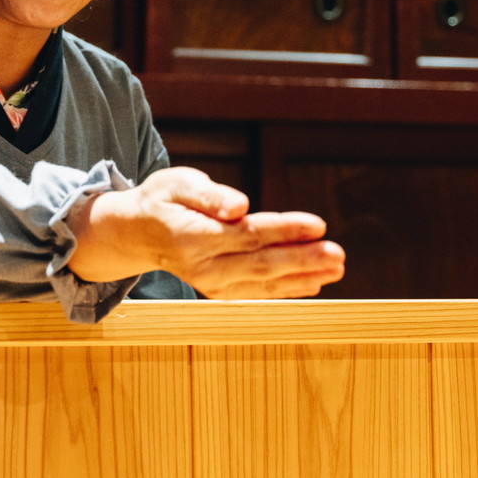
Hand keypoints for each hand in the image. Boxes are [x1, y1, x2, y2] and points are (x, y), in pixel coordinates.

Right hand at [65, 167, 345, 298]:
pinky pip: (258, 293)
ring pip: (263, 283)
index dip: (284, 230)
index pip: (247, 234)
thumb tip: (241, 206)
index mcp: (191, 236)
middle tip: (339, 254)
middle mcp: (201, 266)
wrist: (138, 233)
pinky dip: (288, 289)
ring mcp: (210, 283)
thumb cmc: (162, 200)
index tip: (318, 225)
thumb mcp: (177, 184)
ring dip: (303, 277)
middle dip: (303, 260)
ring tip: (337, 268)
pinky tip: (316, 282)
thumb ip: (209, 195)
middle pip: (260, 264)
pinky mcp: (219, 290)